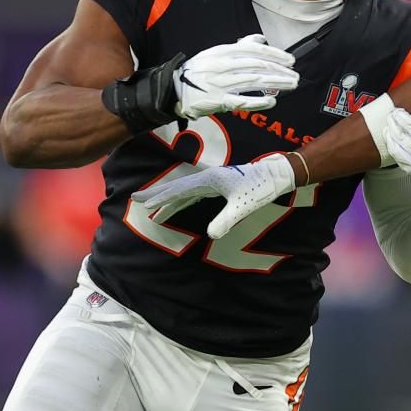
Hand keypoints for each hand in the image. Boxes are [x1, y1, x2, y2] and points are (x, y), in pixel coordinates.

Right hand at [132, 155, 295, 238]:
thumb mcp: (243, 206)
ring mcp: (212, 181)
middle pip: (176, 187)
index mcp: (210, 180)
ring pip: (184, 191)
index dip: (160, 198)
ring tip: (152, 210)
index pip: (179, 190)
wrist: (275, 176)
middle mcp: (207, 178)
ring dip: (167, 199)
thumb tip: (210, 235)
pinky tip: (176, 206)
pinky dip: (181, 200)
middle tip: (135, 198)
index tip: (142, 203)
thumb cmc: (260, 188)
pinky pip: (193, 194)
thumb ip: (226, 219)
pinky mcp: (218, 186)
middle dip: (156, 195)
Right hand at [175, 33, 298, 119]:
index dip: (275, 55)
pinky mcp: (217, 101)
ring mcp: (219, 84)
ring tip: (291, 85)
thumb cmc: (198, 71)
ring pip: (253, 81)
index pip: (254, 50)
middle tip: (295, 75)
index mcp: (222, 52)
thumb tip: (261, 39)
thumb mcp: (215, 53)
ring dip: (275, 83)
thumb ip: (239, 46)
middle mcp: (222, 66)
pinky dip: (258, 101)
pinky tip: (272, 101)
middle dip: (280, 70)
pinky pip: (241, 101)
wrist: (173, 89)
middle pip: (257, 66)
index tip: (290, 60)